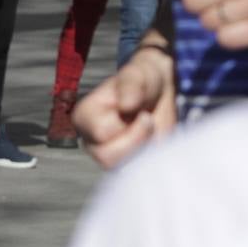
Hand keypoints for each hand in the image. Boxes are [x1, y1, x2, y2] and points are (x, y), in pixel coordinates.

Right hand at [72, 47, 175, 168]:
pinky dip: (151, 159)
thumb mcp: (138, 73)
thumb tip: (126, 105)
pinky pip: (138, 173)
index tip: (140, 109)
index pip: (100, 133)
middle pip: (107, 158)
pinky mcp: (126, 165)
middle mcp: (91, 139)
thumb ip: (130, 84)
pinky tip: (154, 142)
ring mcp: (108, 154)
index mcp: (84, 116)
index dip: (126, 123)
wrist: (162, 92)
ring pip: (122, 168)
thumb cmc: (143, 81)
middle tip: (148, 121)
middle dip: (136, 140)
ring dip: (144, 149)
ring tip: (150, 131)